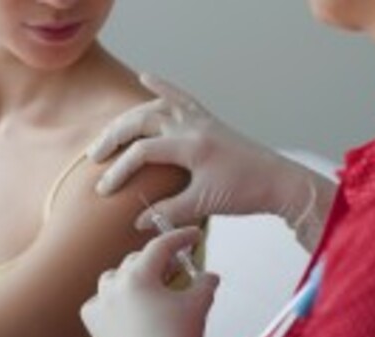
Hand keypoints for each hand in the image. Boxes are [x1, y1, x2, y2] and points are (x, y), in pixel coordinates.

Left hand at [81, 227, 218, 336]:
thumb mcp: (197, 308)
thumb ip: (204, 284)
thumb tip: (210, 277)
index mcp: (138, 277)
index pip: (160, 247)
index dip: (179, 238)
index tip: (191, 236)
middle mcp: (114, 287)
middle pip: (137, 261)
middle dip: (158, 261)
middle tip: (177, 266)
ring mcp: (100, 306)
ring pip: (114, 278)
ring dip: (133, 278)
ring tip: (152, 287)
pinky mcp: (94, 325)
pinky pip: (100, 301)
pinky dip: (113, 300)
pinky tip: (128, 308)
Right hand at [88, 74, 293, 229]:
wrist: (280, 182)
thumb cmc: (246, 191)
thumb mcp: (204, 203)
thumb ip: (168, 211)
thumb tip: (137, 220)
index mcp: (192, 146)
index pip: (142, 152)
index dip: (119, 171)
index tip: (104, 190)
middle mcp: (193, 126)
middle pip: (141, 121)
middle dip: (113, 137)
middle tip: (94, 156)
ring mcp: (201, 120)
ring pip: (156, 106)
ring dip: (130, 116)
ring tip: (111, 130)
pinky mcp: (208, 121)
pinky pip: (181, 97)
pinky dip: (163, 86)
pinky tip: (147, 77)